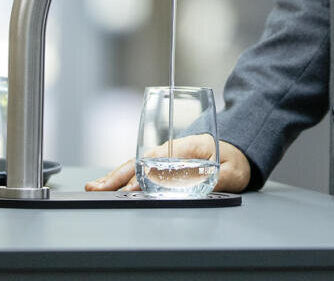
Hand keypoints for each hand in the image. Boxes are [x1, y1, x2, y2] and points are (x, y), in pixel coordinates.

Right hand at [85, 138, 252, 192]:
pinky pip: (141, 169)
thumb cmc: (235, 158)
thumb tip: (204, 184)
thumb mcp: (233, 169)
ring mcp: (166, 156)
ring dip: (116, 176)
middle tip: (99, 187)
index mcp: (189, 146)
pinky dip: (124, 177)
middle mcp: (173, 149)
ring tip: (96, 187)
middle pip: (142, 161)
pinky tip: (110, 186)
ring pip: (137, 165)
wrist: (237, 148)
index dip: (145, 172)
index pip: (162, 158)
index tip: (132, 187)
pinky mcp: (163, 163)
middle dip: (120, 175)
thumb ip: (220, 177)